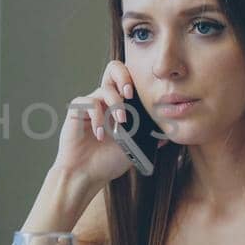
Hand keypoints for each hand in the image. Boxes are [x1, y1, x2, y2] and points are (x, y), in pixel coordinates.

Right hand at [51, 60, 158, 187]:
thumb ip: (148, 137)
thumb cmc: (107, 162)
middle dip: (124, 77)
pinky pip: (88, 103)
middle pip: (114, 69)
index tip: (145, 95)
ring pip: (104, 89)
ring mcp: (91, 105)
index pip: (129, 80)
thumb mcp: (134, 148)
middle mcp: (106, 100)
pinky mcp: (77, 111)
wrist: (85, 175)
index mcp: (120, 105)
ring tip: (120, 122)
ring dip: (115, 104)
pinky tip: (100, 135)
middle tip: (129, 93)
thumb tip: (168, 132)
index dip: (137, 80)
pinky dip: (97, 117)